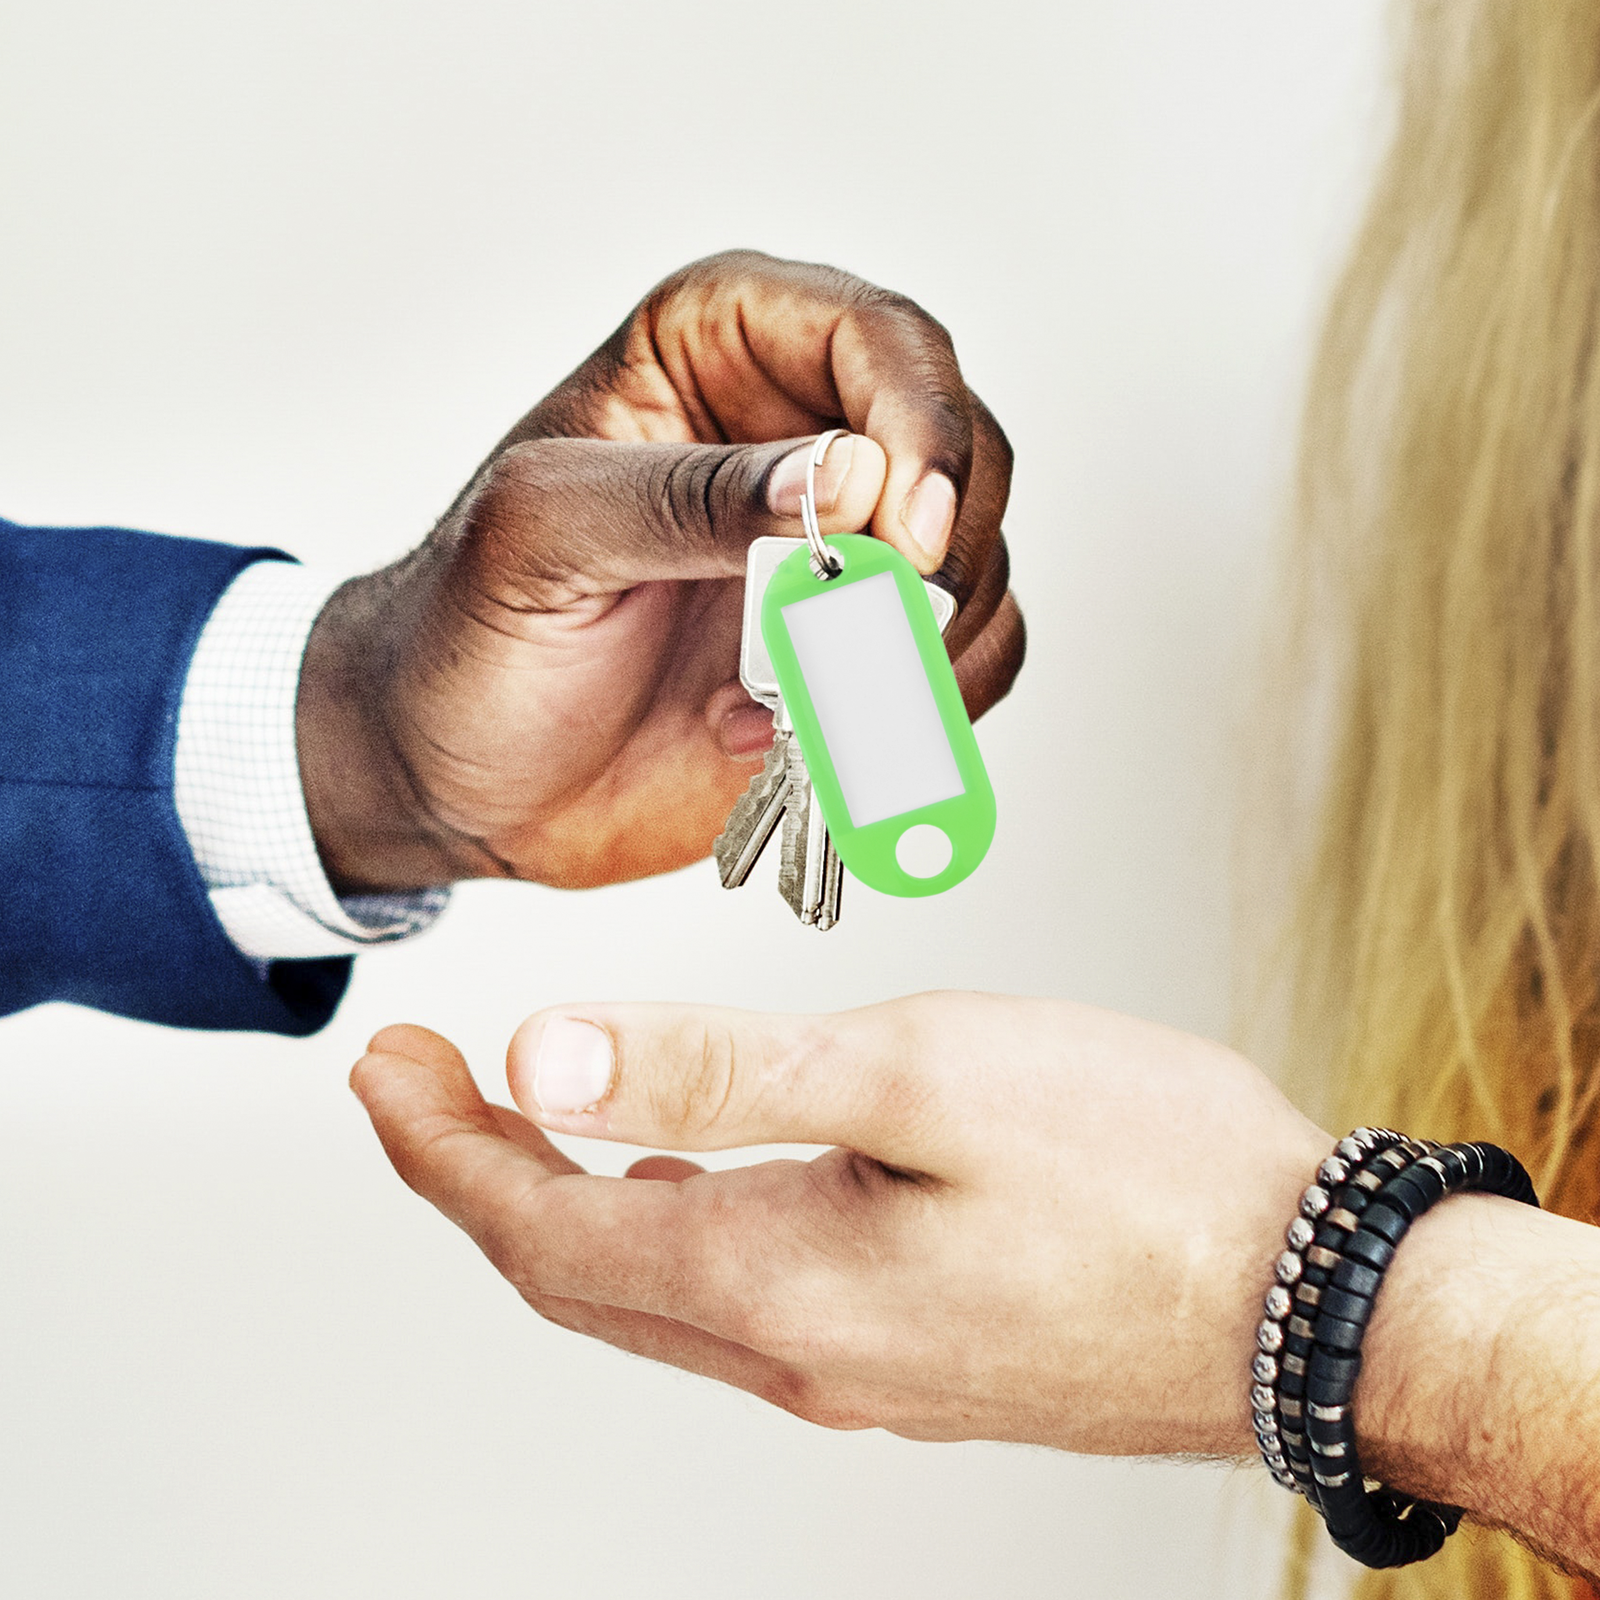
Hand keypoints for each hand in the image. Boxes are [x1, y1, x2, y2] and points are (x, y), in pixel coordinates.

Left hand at [297, 251, 1024, 891]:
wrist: (455, 781)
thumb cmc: (467, 635)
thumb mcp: (544, 535)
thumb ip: (689, 496)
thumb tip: (845, 483)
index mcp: (722, 351)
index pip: (885, 342)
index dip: (922, 429)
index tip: (906, 534)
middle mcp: (804, 438)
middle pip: (963, 457)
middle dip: (935, 556)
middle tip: (863, 634)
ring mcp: (840, 557)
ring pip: (976, 574)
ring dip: (915, 652)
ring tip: (786, 702)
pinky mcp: (856, 659)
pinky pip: (957, 673)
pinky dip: (907, 720)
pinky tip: (779, 739)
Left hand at [351, 993, 1328, 1454]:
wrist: (1313, 1295)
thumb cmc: (1138, 1167)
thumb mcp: (917, 1072)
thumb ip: (720, 1070)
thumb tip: (544, 1059)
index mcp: (776, 1278)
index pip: (539, 1227)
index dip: (438, 1148)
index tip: (378, 1069)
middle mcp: (799, 1353)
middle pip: (575, 1274)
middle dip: (474, 1176)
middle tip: (414, 1088)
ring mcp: (859, 1370)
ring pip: (649, 1295)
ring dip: (564, 1207)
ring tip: (516, 1124)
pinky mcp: (916, 1359)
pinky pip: (734, 1309)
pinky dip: (663, 1236)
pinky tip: (678, 1184)